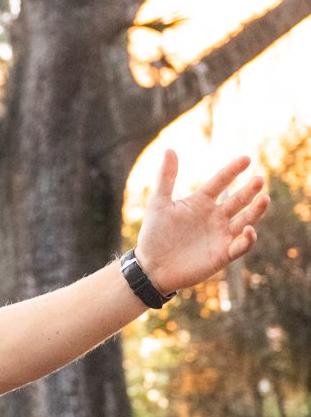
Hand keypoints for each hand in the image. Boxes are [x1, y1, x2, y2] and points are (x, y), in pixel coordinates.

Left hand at [135, 149, 267, 294]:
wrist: (151, 267)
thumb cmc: (154, 235)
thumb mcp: (158, 203)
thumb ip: (166, 178)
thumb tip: (169, 149)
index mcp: (201, 202)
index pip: (220, 182)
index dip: (233, 170)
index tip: (246, 159)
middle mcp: (214, 217)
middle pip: (237, 200)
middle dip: (249, 190)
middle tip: (259, 179)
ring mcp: (220, 235)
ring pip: (245, 220)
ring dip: (256, 210)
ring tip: (264, 198)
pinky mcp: (222, 254)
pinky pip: (241, 245)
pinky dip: (248, 238)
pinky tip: (248, 229)